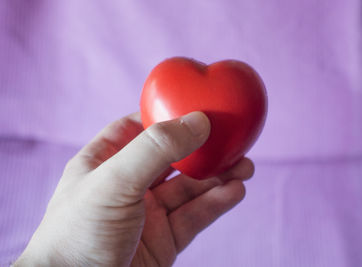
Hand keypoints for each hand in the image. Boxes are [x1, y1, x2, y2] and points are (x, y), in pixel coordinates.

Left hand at [14, 111, 253, 266]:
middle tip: (233, 139)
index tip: (196, 107)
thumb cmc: (78, 235)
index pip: (136, 129)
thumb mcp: (114, 181)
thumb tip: (199, 120)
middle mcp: (127, 186)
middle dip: (202, 149)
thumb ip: (156, 148)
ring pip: (188, 189)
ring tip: (245, 166)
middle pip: (171, 158)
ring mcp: (146, 215)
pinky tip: (235, 191)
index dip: (165, 117)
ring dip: (218, 177)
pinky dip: (216, 203)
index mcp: (104, 163)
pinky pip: (195, 217)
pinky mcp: (163, 241)